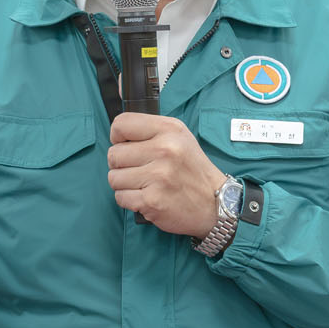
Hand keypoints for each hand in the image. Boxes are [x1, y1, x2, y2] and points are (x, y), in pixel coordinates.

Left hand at [108, 113, 226, 237]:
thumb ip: (150, 130)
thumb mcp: (179, 137)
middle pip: (114, 154)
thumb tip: (117, 133)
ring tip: (145, 184)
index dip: (118, 137)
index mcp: (169, 130)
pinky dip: (129, 199)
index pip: (121, 124)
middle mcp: (164, 150)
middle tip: (141, 170)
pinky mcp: (152, 200)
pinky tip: (146, 197)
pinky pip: (120, 197)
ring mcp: (158, 176)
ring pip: (113, 178)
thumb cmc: (192, 170)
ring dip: (125, 184)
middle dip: (121, 165)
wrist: (214, 203)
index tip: (127, 146)